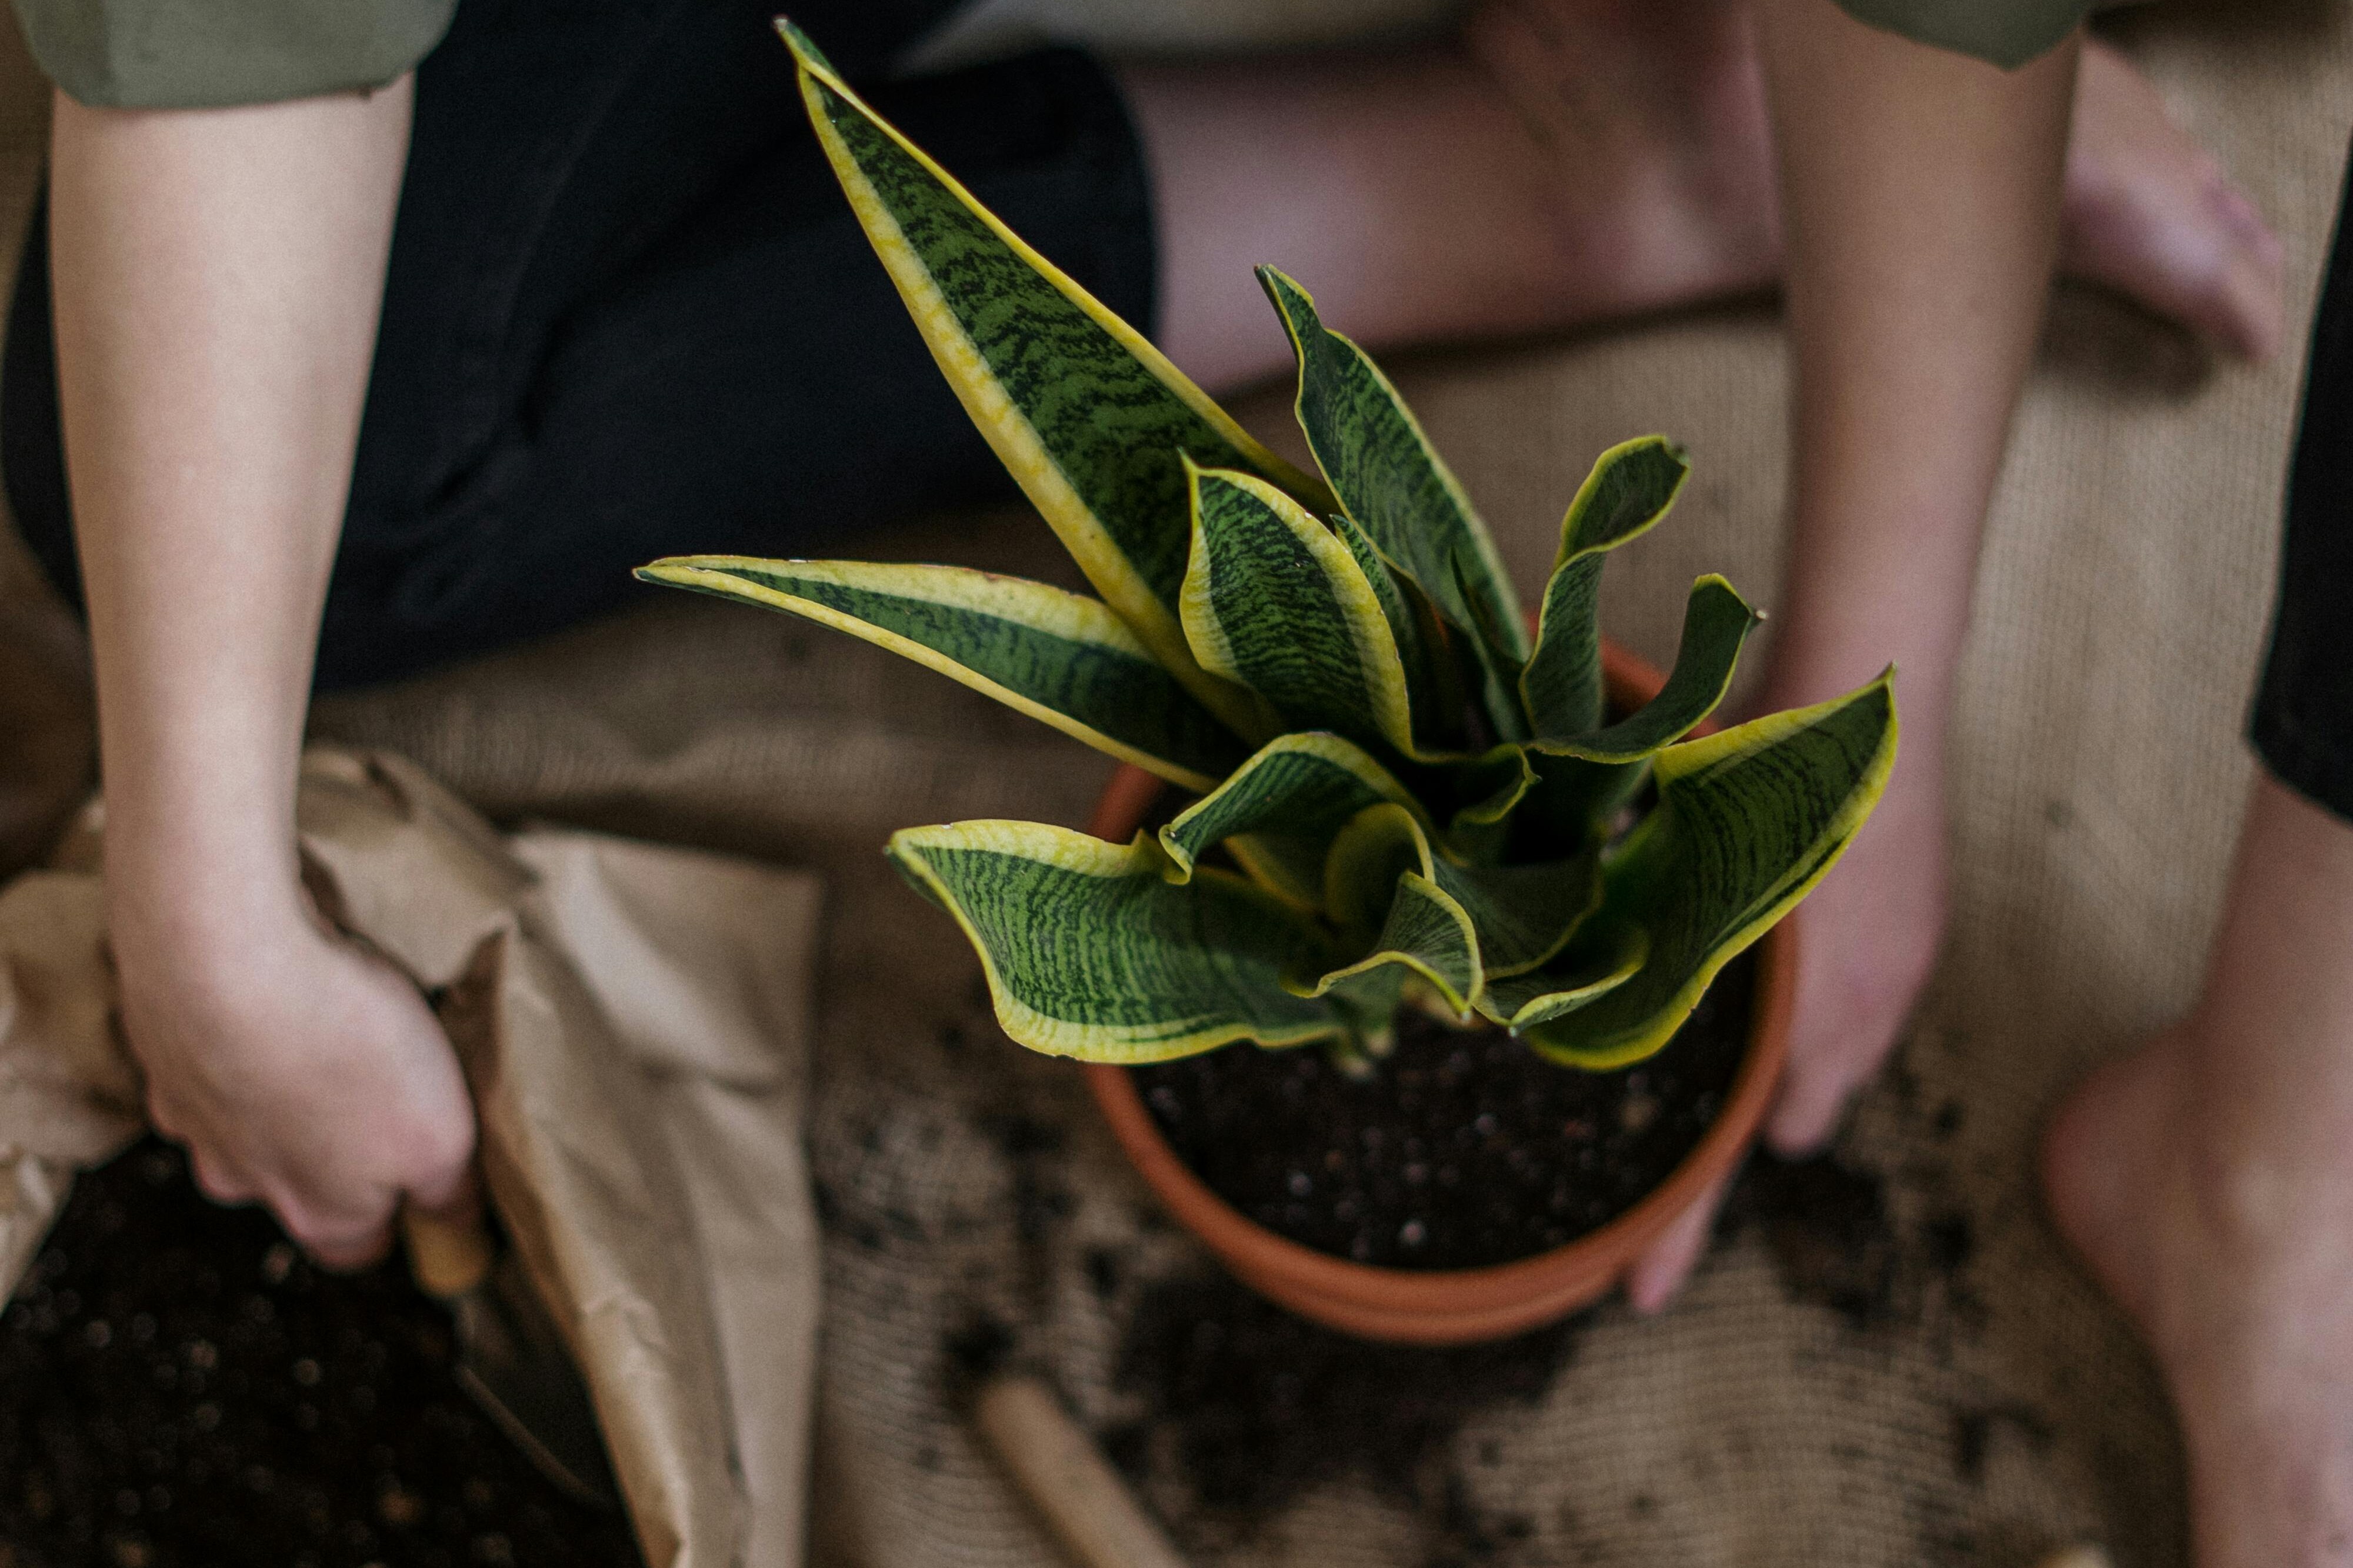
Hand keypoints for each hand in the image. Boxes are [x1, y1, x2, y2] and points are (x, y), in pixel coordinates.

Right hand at [114, 892, 477, 1268]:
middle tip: (379, 1082)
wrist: (230, 961)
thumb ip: (449, 1192)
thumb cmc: (351, 1054)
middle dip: (339, 1145)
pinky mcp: (163, 1053)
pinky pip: (214, 1057)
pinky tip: (272, 991)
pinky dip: (241, 1035)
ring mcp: (193, 1119)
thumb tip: (455, 1222)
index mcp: (319, 1215)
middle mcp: (243, 1183)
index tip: (423, 1176)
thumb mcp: (440, 1137)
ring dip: (284, 1087)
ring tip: (327, 1027)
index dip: (397, 1216)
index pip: (358, 1248)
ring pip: (249, 1121)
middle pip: (300, 1183)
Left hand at [1621, 723, 1947, 1311]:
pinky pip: (1864, 1017)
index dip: (1675, 1234)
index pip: (1714, 1163)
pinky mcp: (1912, 941)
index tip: (1638, 1299)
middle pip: (1789, 1122)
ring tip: (1730, 1079)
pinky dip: (1826, 1022)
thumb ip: (1612, 909)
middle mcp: (1848, 1015)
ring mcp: (1890, 979)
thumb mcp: (1664, 851)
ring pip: (1831, 1071)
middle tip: (1674, 1202)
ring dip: (1786, 1081)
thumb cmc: (1751, 760)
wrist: (1864, 683)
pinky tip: (1789, 987)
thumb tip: (1544, 936)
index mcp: (1782, 1012)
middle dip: (1737, 1149)